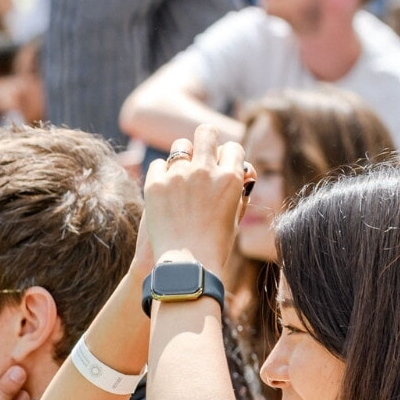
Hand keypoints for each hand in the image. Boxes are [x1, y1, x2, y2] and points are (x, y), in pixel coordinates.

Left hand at [141, 125, 248, 273]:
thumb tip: (243, 170)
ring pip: (180, 146)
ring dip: (182, 156)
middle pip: (206, 133)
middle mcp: (206, 171)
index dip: (226, 156)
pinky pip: (157, 165)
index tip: (220, 164)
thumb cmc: (214, 246)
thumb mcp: (235, 217)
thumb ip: (240, 191)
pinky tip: (163, 189)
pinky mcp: (156, 184)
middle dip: (205, 140)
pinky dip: (161, 174)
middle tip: (200, 151)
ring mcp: (179, 176)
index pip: (232, 147)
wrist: (185, 266)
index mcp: (231, 178)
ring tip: (180, 174)